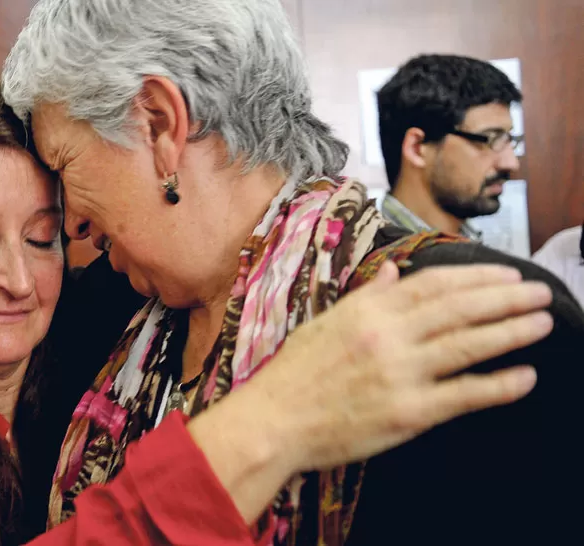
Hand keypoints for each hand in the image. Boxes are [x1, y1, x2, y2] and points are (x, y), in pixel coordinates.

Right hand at [190, 262, 551, 521]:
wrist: (274, 420)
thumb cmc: (295, 373)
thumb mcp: (326, 322)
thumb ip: (367, 297)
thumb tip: (395, 271)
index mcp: (368, 311)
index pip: (434, 284)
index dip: (477, 276)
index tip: (507, 272)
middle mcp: (388, 336)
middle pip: (460, 308)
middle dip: (506, 297)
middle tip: (540, 291)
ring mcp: (400, 373)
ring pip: (468, 344)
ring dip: (511, 331)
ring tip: (542, 321)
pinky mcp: (408, 412)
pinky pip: (463, 394)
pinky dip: (498, 384)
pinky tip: (526, 376)